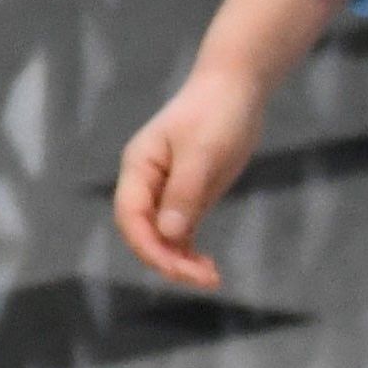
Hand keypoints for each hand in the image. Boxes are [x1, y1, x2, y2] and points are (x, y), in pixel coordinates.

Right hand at [109, 65, 270, 294]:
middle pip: (143, 232)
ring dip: (180, 261)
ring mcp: (166, 192)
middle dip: (167, 259)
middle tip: (203, 278)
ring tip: (211, 278)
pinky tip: (208, 268)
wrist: (236, 89)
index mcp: (139, 168)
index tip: (177, 268)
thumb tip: (168, 235)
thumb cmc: (216, 113)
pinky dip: (190, 252)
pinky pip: (180, 233)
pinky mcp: (187, 197)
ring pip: (162, 238)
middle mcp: (146, 184)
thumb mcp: (203, 152)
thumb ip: (184, 193)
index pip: (130, 216)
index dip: (148, 246)